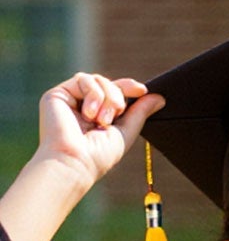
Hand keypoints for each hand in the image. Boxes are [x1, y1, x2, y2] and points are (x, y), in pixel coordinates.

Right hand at [32, 74, 159, 192]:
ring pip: (97, 79)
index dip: (128, 87)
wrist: (75, 161)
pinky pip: (83, 79)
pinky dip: (93, 94)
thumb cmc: (99, 155)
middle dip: (118, 96)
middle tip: (116, 115)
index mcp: (98, 114)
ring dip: (107, 97)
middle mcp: (83, 106)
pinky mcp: (57, 94)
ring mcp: (70, 99)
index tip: (142, 90)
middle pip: (108, 83)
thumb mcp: (126, 132)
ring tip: (102, 120)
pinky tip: (89, 114)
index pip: (115, 92)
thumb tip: (159, 97)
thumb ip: (140, 113)